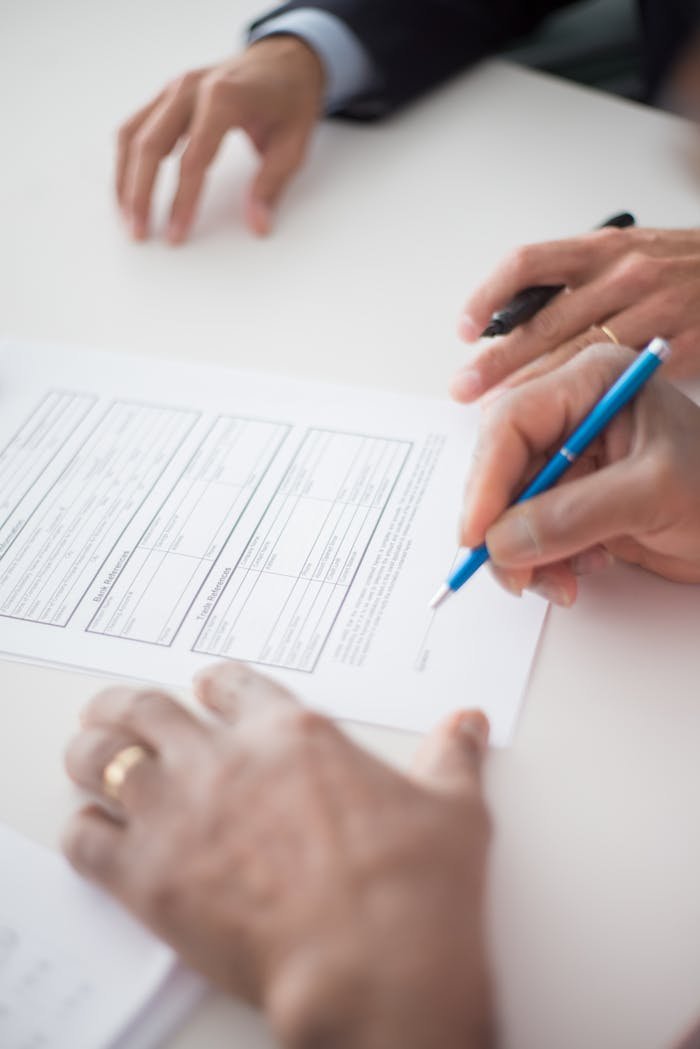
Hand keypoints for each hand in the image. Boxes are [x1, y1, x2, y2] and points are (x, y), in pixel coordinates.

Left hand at [63, 663, 494, 1048]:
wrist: (376, 968)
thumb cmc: (417, 889)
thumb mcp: (453, 808)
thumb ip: (451, 757)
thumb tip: (467, 724)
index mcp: (293, 735)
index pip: (230, 684)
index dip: (213, 684)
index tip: (204, 691)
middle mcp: (227, 761)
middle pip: (147, 708)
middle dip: (126, 704)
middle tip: (115, 710)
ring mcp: (182, 815)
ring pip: (104, 758)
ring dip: (92, 751)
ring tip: (86, 753)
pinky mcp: (150, 879)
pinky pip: (88, 840)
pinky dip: (83, 831)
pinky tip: (90, 832)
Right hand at [116, 36, 324, 242]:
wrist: (284, 58)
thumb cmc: (290, 99)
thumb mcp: (293, 145)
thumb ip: (271, 186)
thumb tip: (258, 225)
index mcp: (225, 96)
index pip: (194, 159)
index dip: (182, 201)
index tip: (177, 234)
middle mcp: (191, 87)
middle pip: (151, 145)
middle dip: (141, 195)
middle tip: (140, 234)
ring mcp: (174, 88)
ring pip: (132, 135)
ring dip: (125, 180)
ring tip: (128, 219)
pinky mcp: (166, 95)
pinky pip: (134, 127)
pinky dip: (127, 160)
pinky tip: (129, 190)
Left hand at [451, 227, 699, 402]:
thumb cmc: (686, 272)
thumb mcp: (631, 257)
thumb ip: (578, 285)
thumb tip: (515, 324)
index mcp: (603, 249)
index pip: (528, 264)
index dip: (488, 297)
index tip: (463, 330)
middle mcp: (624, 274)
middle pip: (544, 320)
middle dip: (496, 360)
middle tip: (463, 388)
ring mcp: (654, 310)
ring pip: (577, 355)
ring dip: (530, 386)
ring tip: (497, 412)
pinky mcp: (681, 345)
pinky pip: (621, 377)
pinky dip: (585, 400)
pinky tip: (563, 418)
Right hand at [460, 343, 699, 605]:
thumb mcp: (652, 494)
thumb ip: (574, 515)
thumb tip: (501, 541)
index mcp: (589, 383)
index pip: (511, 422)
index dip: (486, 481)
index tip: (477, 536)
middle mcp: (571, 415)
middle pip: (500, 469)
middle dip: (503, 527)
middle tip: (516, 576)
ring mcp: (569, 460)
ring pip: (509, 508)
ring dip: (524, 555)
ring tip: (562, 582)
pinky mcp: (570, 499)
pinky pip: (530, 532)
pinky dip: (545, 561)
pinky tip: (584, 569)